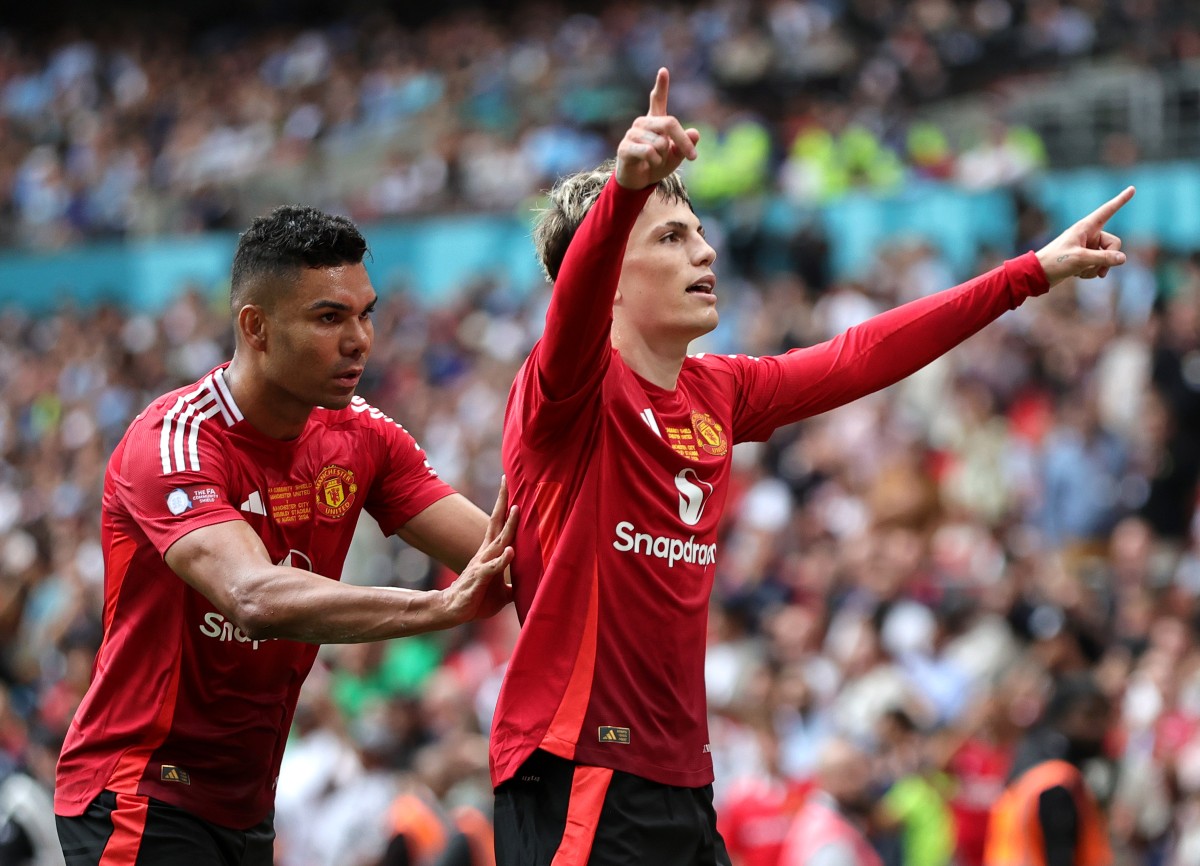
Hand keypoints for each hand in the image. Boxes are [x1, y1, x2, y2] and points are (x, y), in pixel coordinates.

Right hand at [439, 476, 516, 623]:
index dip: (505, 505)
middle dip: (502, 502)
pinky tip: (510, 551)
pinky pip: (492, 568)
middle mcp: (486, 553)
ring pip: (497, 542)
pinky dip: (502, 560)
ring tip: (516, 509)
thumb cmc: (477, 598)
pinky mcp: (479, 579)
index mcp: (491, 552)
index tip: (509, 484)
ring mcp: (482, 565)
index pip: (498, 524)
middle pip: (495, 523)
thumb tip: (532, 588)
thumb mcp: (502, 592)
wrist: (453, 611)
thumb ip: (515, 585)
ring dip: (508, 526)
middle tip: (507, 481)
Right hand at [615, 67, 699, 190]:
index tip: (663, 70)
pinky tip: (649, 163)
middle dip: (684, 142)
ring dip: (664, 156)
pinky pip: (649, 151)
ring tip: (656, 161)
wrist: (638, 182)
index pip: (657, 99)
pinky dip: (655, 161)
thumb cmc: (657, 164)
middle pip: (669, 123)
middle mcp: (643, 123)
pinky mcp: (625, 147)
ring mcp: (632, 134)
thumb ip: (686, 144)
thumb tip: (695, 133)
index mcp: (655, 121)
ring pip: (660, 142)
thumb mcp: (676, 155)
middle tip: (693, 156)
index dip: (661, 86)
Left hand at [1036, 186, 1133, 286]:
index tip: (1132, 188)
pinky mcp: (1084, 258)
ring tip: (1081, 272)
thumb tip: (1122, 258)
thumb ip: (1103, 258)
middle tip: (1100, 270)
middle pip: (1113, 244)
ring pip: (1106, 257)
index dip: (1121, 200)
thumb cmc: (1055, 262)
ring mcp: (1087, 247)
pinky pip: (1097, 265)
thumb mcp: (1080, 259)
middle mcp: (1088, 235)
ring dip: (1097, 268)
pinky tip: (1077, 275)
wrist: (1037, 275)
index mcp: (1086, 227)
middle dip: (1108, 259)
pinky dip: (1091, 272)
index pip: (1108, 211)